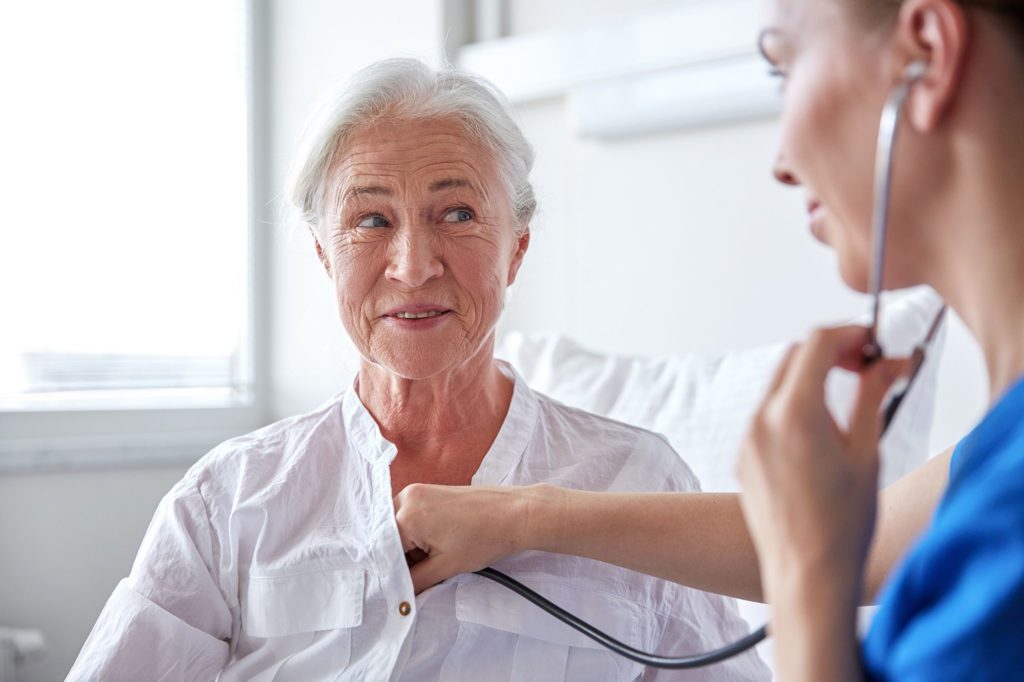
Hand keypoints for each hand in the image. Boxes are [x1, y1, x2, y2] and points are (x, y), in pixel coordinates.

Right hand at [393, 483, 556, 592]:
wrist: (516, 514)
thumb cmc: (485, 538)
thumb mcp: (445, 567)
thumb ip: (414, 582)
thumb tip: (397, 596)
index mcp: (406, 514)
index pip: (383, 550)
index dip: (392, 571)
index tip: (400, 587)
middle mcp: (407, 497)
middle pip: (389, 536)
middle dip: (401, 558)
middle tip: (418, 575)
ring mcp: (418, 491)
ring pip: (400, 527)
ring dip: (410, 547)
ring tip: (433, 559)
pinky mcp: (430, 491)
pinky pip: (412, 516)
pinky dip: (419, 534)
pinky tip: (437, 546)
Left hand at [736, 325, 909, 601]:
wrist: (806, 573)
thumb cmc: (841, 523)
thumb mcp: (866, 452)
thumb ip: (872, 396)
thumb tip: (887, 361)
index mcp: (795, 413)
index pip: (816, 342)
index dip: (849, 334)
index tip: (873, 343)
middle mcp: (761, 419)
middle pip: (794, 357)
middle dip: (830, 352)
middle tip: (865, 367)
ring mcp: (747, 438)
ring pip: (778, 386)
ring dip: (811, 380)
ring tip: (846, 406)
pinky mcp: (743, 456)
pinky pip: (767, 416)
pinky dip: (793, 409)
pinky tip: (820, 436)